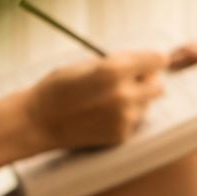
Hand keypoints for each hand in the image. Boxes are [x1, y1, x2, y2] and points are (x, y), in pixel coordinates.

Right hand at [26, 50, 166, 149]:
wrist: (38, 122)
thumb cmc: (58, 87)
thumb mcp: (86, 64)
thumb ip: (117, 63)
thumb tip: (141, 63)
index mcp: (115, 70)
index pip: (157, 60)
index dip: (151, 61)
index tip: (147, 63)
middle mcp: (124, 95)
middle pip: (158, 86)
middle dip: (147, 82)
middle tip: (129, 82)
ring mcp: (124, 118)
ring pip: (146, 105)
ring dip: (135, 101)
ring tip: (107, 101)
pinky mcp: (120, 135)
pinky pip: (133, 121)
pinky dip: (123, 118)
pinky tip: (101, 116)